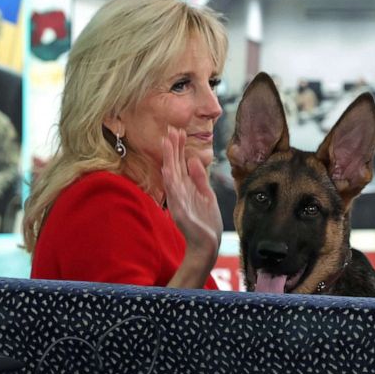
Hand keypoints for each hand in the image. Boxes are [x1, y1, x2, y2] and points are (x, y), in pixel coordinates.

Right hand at [162, 127, 222, 283]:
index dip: (179, 147)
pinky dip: (170, 182)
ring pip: (172, 175)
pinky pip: (174, 194)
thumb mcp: (206, 195)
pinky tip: (167, 169)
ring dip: (169, 159)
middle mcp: (180, 191)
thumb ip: (200, 178)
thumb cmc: (206, 221)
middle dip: (173, 148)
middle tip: (171, 129)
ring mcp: (179, 201)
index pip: (181, 163)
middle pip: (175, 165)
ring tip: (167, 143)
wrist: (207, 244)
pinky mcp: (180, 211)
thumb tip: (193, 159)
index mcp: (187, 186)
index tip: (178, 131)